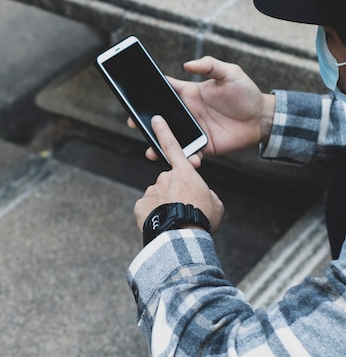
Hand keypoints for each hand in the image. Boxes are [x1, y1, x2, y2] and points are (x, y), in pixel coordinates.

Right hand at [128, 56, 274, 161]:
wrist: (262, 118)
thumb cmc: (246, 93)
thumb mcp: (230, 73)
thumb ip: (210, 66)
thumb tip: (187, 64)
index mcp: (189, 95)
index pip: (164, 92)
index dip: (148, 94)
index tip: (134, 98)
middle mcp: (187, 114)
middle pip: (160, 118)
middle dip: (144, 122)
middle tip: (134, 124)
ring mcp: (193, 131)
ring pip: (170, 139)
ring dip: (159, 145)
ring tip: (152, 151)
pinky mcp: (203, 147)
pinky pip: (190, 155)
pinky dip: (186, 160)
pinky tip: (185, 161)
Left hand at [134, 116, 223, 232]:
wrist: (183, 236)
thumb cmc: (202, 218)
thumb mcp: (215, 202)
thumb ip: (206, 193)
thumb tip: (200, 195)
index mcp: (184, 173)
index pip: (173, 147)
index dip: (164, 132)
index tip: (156, 120)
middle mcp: (164, 177)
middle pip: (168, 183)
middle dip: (174, 195)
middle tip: (183, 210)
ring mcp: (151, 191)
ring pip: (157, 197)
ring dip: (164, 206)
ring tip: (174, 220)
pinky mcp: (140, 205)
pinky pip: (147, 209)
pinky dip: (153, 216)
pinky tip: (162, 224)